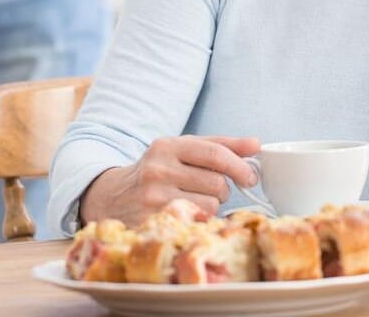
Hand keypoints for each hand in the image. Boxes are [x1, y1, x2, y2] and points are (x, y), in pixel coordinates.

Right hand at [79, 135, 260, 226]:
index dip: (239, 166)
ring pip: (211, 206)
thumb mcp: (182, 150)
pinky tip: (188, 214)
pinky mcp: (154, 222)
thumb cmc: (158, 171)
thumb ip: (220, 145)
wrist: (113, 196)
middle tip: (211, 189)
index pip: (214, 153)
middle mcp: (158, 170)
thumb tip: (256, 145)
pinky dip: (201, 220)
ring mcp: (154, 198)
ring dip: (212, 206)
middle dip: (223, 189)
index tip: (250, 176)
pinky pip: (198, 223)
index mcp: (167, 146)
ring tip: (195, 200)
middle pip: (217, 183)